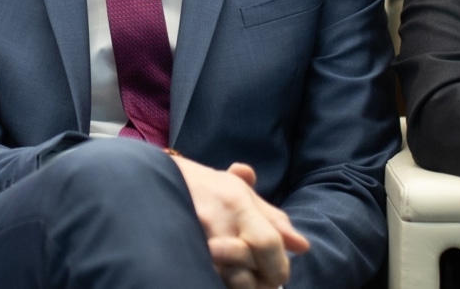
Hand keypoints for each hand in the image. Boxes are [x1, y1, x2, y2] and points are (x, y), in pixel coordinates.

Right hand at [170, 155, 309, 288]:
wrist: (157, 180)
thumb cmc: (206, 187)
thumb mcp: (242, 194)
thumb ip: (274, 220)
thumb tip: (302, 247)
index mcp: (236, 204)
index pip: (267, 245)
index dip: (278, 266)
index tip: (277, 272)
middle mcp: (214, 223)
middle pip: (247, 274)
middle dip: (257, 281)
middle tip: (256, 276)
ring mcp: (193, 239)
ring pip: (226, 281)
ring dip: (235, 281)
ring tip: (235, 270)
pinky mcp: (179, 252)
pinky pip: (208, 277)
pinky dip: (219, 278)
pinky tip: (218, 268)